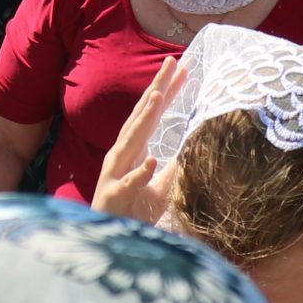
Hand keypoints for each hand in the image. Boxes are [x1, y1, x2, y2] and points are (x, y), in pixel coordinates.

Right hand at [92, 56, 184, 225]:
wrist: (110, 239)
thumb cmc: (133, 212)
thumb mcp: (160, 188)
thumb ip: (172, 169)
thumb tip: (192, 150)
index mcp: (135, 150)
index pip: (153, 115)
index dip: (167, 92)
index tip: (184, 69)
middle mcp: (123, 155)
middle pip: (141, 117)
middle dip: (157, 89)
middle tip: (172, 63)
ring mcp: (117, 173)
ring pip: (131, 141)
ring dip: (143, 119)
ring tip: (158, 96)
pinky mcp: (115, 196)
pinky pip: (129, 183)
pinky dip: (140, 172)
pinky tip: (151, 161)